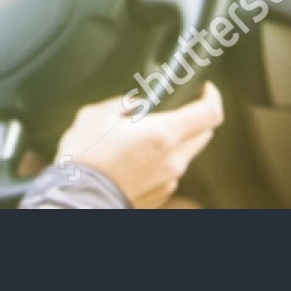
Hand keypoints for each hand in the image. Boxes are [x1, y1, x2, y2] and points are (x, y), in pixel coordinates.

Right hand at [54, 83, 222, 206]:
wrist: (77, 201)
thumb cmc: (86, 159)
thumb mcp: (95, 116)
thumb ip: (122, 104)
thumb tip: (135, 104)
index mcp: (163, 134)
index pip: (209, 114)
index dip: (212, 98)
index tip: (206, 89)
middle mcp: (173, 159)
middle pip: (203, 135)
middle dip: (196, 119)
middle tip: (176, 109)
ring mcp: (169, 181)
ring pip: (185, 154)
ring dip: (175, 142)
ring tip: (145, 136)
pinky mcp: (160, 196)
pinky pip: (170, 172)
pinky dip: (162, 161)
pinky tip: (136, 159)